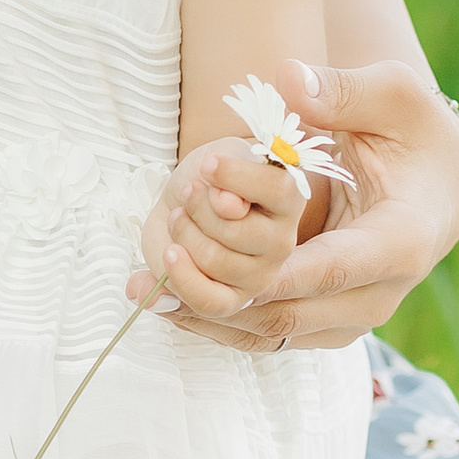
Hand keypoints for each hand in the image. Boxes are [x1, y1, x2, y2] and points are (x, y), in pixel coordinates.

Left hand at [128, 56, 458, 353]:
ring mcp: (352, 317)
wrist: (442, 187)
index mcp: (400, 241)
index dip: (263, 265)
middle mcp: (379, 294)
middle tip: (162, 247)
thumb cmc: (417, 134)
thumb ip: (342, 91)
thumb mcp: (394, 96)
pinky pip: (266, 336)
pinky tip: (163, 300)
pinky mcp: (327, 324)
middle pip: (289, 313)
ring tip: (146, 281)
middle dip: (218, 287)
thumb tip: (287, 81)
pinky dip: (214, 323)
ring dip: (207, 311)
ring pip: (271, 335)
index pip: (327, 270)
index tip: (205, 245)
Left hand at [136, 140, 308, 334]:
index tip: (208, 166)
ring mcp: (261, 275)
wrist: (179, 203)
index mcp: (288, 198)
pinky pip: (211, 302)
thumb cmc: (205, 179)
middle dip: (198, 206)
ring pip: (216, 261)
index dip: (237, 177)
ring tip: (178, 218)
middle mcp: (283, 241)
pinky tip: (170, 253)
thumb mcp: (220, 157)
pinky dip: (182, 279)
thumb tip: (231, 206)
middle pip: (238, 230)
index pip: (278, 190)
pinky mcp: (233, 299)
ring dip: (183, 233)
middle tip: (187, 193)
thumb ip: (232, 171)